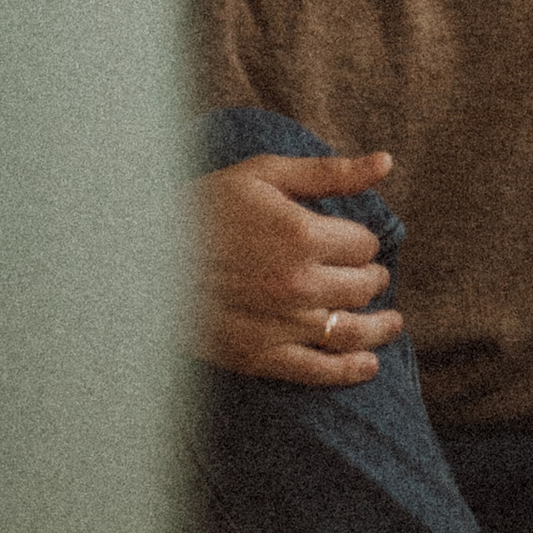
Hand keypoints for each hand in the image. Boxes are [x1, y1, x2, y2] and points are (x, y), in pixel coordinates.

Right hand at [197, 150, 402, 382]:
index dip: (363, 242)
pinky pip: (318, 370)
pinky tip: (368, 365)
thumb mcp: (265, 175)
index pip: (363, 244)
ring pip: (351, 331)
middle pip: (362, 286)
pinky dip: (350, 370)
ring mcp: (281, 324)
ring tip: (392, 323)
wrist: (140, 260)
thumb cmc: (204, 208)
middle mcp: (299, 283)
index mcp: (304, 234)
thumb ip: (330, 173)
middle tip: (371, 277)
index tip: (355, 243)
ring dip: (379, 328)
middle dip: (372, 279)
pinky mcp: (259, 357)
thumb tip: (385, 161)